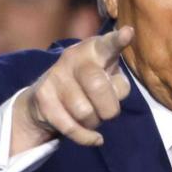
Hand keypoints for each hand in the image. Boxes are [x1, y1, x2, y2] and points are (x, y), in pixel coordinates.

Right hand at [11, 26, 134, 152]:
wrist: (45, 98)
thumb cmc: (89, 86)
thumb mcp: (107, 79)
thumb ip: (118, 84)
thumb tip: (114, 92)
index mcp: (94, 50)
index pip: (107, 45)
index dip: (118, 41)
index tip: (128, 33)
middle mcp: (73, 58)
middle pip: (98, 87)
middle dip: (109, 109)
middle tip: (108, 112)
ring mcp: (55, 76)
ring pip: (85, 112)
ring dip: (95, 123)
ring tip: (91, 116)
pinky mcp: (43, 97)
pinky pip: (71, 127)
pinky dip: (87, 138)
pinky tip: (94, 138)